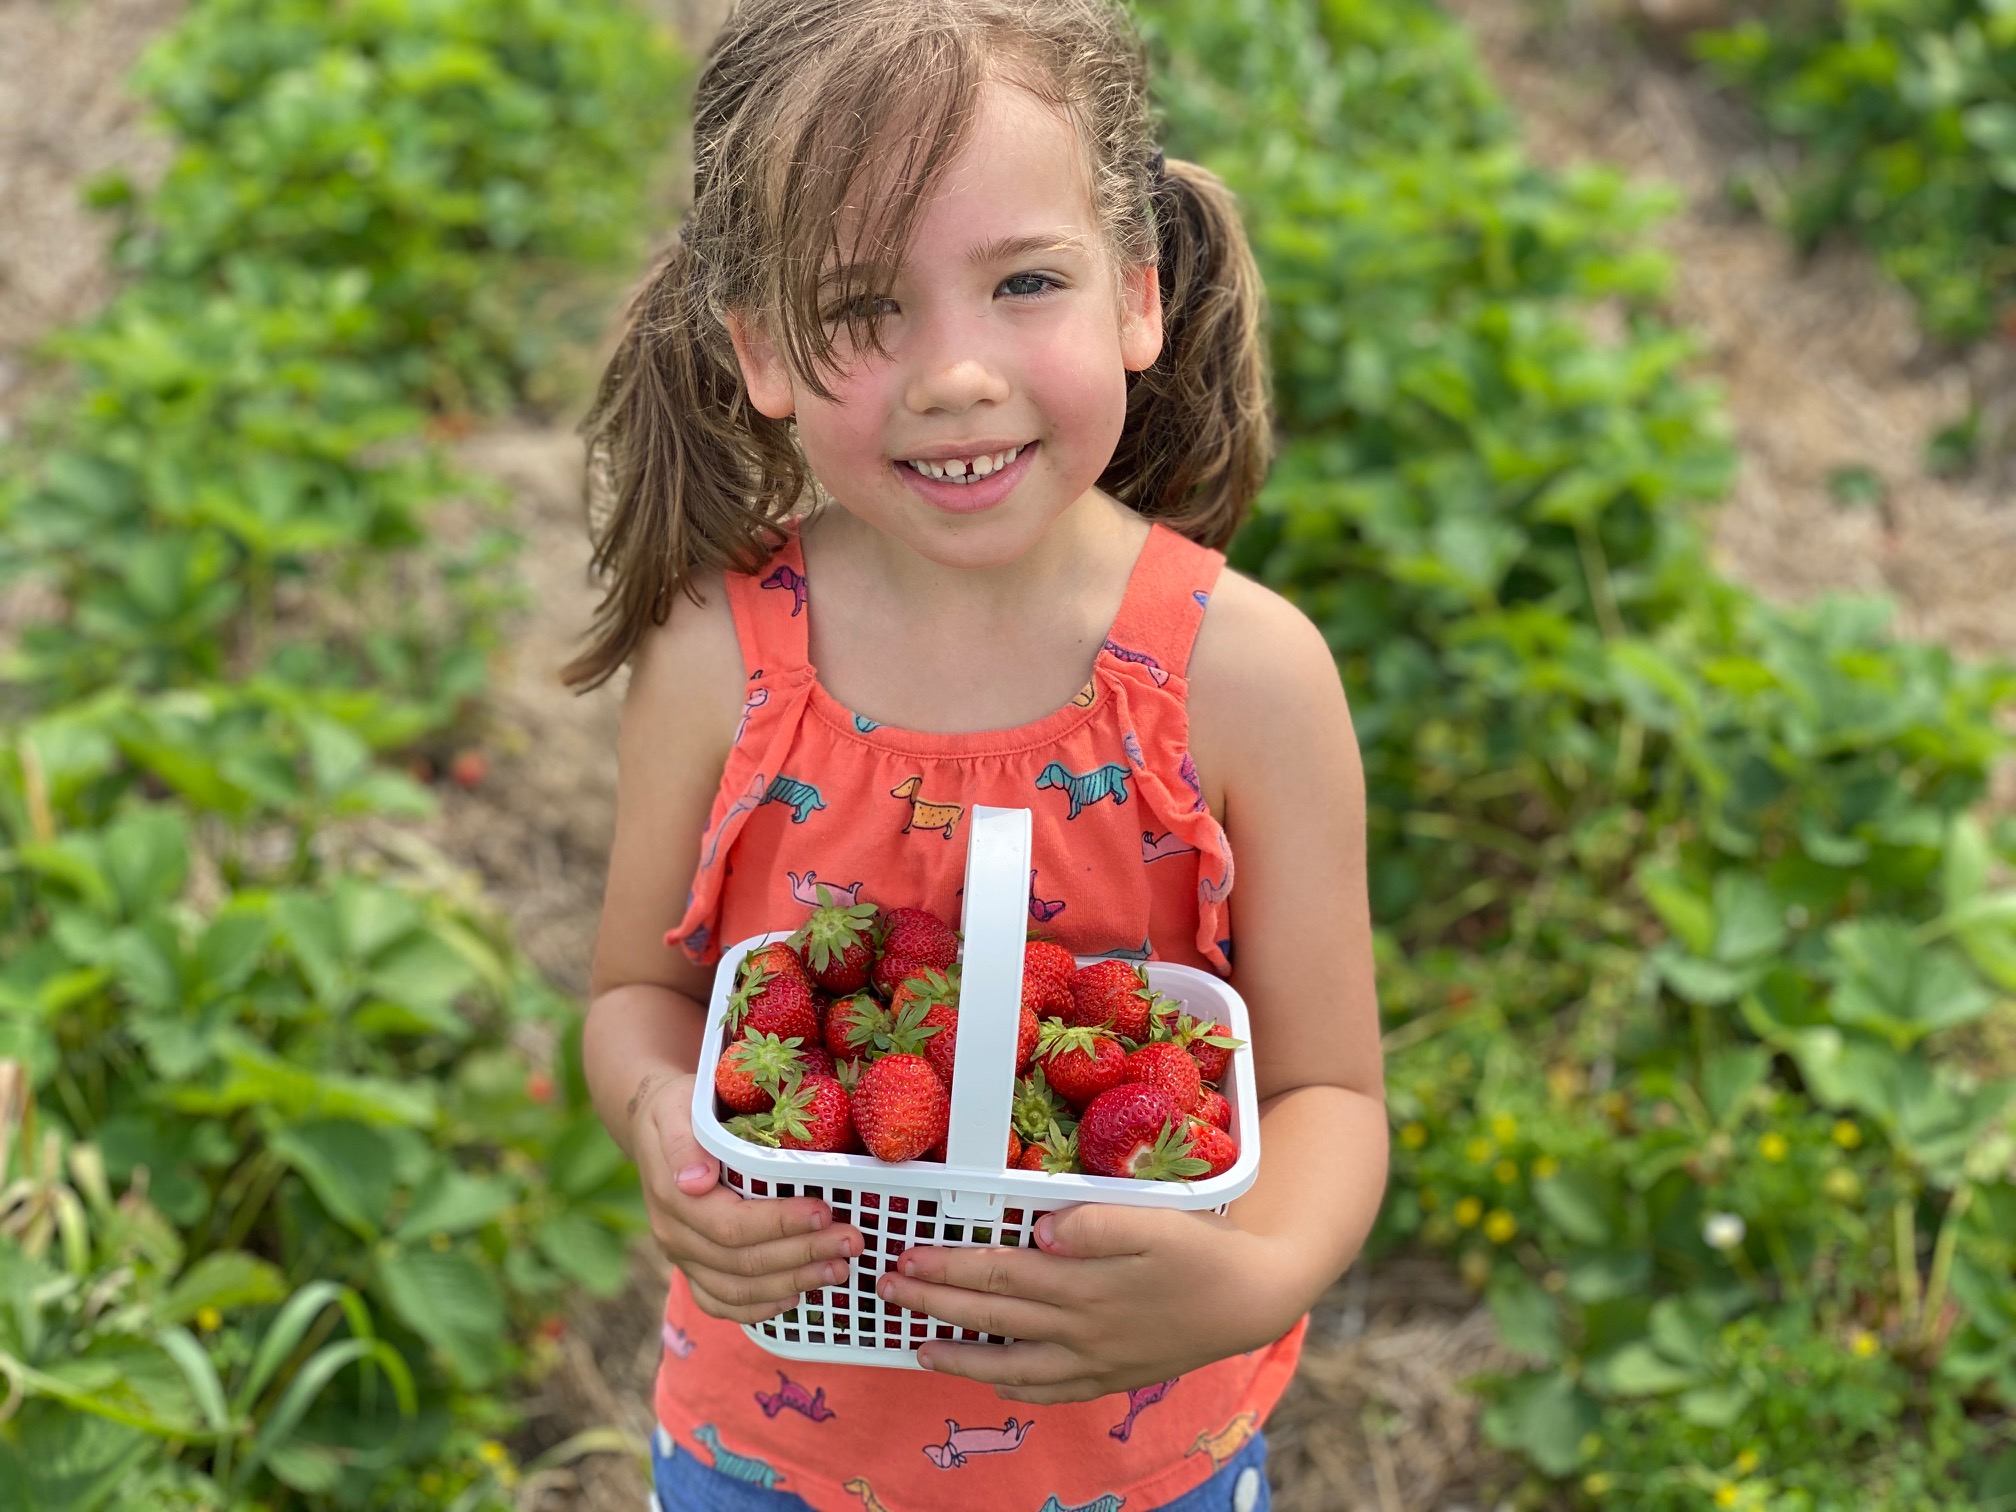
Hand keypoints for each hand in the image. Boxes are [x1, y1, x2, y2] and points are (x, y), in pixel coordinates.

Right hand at [628, 1069, 863, 1323]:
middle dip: (802, 1254)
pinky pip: (721, 1302)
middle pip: (742, 1262)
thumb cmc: (678, 1109)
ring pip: (737, 1289)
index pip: (732, 1225)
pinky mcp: (692, 1269)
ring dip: (792, 1283)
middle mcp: (675, 1235)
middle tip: (851, 1242)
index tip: (825, 1212)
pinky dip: (759, 1308)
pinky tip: (795, 1298)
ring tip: (838, 1270)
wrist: (653, 1126)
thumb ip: (683, 1144)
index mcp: (673, 1196)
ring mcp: (682, 1258)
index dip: (780, 1225)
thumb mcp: (675, 1109)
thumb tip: (695, 1181)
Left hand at [876, 1203, 1288, 1402]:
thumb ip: (1095, 1223)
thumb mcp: (1154, 1221)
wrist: (1251, 1300)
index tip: (908, 1255)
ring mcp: (1093, 1360)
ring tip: (918, 1348)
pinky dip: (1014, 1388)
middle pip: (993, 1317)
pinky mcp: (1110, 1377)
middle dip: (935, 1303)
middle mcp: (1080, 1328)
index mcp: (1084, 1284)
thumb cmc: (1200, 1249)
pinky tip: (991, 1383)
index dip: (949, 1265)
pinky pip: (1051, 1391)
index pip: (1000, 1274)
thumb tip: (1040, 1231)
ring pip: (1011, 1364)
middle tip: (889, 1291)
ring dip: (959, 1356)